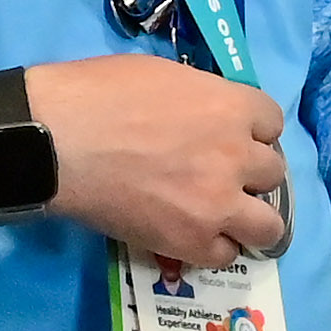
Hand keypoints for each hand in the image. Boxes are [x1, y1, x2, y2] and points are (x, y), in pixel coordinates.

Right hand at [23, 49, 289, 266]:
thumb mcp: (165, 75)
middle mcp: (238, 156)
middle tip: (220, 176)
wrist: (56, 140)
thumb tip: (203, 116)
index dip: (251, 132)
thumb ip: (200, 99)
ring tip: (222, 218)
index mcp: (232, 107)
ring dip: (249, 220)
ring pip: (268, 226)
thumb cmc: (99, 94)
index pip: (272, 123)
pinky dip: (212, 247)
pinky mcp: (191, 240)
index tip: (231, 138)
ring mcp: (219, 203)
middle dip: (250, 174)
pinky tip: (192, 236)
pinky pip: (225, 255)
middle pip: (273, 173)